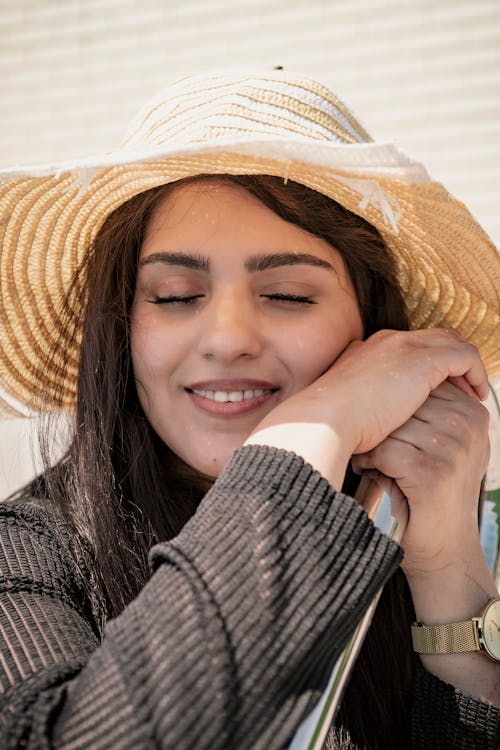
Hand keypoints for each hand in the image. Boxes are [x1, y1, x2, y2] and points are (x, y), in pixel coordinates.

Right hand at [246, 329, 487, 488]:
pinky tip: (477, 395)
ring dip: (465, 365)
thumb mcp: (347, 409)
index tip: (436, 390)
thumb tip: (373, 422)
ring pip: (451, 342)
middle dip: (450, 359)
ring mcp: (404, 346)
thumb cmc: (330, 425)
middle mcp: (387, 341)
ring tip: (474, 392)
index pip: (406, 346)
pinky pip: (465, 356)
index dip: (426, 363)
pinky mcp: (423, 360)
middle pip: (431, 338)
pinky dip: (475, 373)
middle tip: (461, 388)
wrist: (325, 420)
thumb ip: (362, 405)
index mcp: (367, 351)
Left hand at [351, 380, 490, 577]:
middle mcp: (467, 425)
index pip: (422, 386)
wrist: (445, 546)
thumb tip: (398, 372)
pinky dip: (369, 461)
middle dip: (381, 422)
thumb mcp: (444, 445)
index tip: (389, 429)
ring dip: (372, 442)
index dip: (395, 405)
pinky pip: (386, 451)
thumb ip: (434, 410)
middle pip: (405, 403)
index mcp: (471, 412)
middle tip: (373, 444)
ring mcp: (452, 447)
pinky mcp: (433, 471)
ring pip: (392, 425)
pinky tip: (368, 472)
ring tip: (370, 459)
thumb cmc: (433, 490)